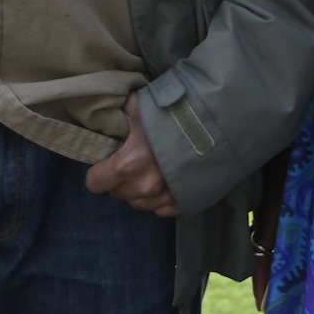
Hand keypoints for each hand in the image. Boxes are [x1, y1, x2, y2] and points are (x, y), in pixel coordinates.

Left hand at [83, 93, 178, 217]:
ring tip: (147, 169)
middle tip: (128, 160)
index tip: (104, 162)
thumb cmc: (175, 112)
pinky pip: (159, 209)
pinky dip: (158, 198)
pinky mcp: (182, 203)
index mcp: (129, 163)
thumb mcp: (140, 104)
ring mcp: (165, 197)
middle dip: (118, 179)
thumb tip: (103, 113)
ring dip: (137, 189)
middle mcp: (145, 186)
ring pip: (137, 203)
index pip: (95, 183)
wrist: (218, 124)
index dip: (97, 171)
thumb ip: (118, 113)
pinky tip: (164, 180)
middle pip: (116, 193)